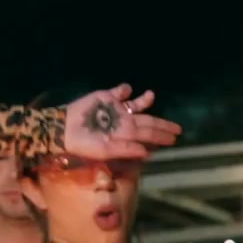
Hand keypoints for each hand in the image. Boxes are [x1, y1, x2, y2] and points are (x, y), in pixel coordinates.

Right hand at [63, 85, 180, 160]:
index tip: (175, 138)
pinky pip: (120, 92)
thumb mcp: (105, 151)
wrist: (64, 130)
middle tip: (178, 129)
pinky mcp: (106, 96)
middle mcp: (124, 121)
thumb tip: (147, 152)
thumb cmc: (83, 144)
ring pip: (136, 104)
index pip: (148, 135)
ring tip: (152, 96)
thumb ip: (126, 150)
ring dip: (145, 101)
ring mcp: (116, 108)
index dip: (161, 136)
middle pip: (147, 121)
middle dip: (162, 125)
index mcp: (126, 135)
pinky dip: (125, 90)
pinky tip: (128, 91)